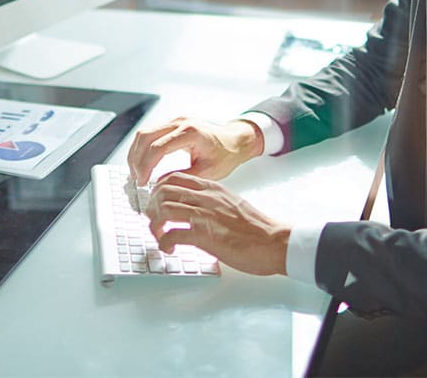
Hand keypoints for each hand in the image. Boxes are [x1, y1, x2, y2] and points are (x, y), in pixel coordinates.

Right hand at [127, 116, 262, 185]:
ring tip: (136, 173)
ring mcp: (174, 120)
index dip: (146, 166)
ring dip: (136, 153)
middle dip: (136, 160)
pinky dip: (142, 148)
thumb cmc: (225, 154)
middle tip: (136, 180)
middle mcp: (179, 122)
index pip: (157, 148)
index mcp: (189, 133)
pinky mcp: (172, 124)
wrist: (235, 140)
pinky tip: (141, 163)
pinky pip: (149, 133)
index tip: (142, 182)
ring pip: (143, 133)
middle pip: (145, 137)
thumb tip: (159, 185)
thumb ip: (182, 177)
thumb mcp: (207, 172)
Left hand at [145, 172, 289, 274]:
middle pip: (163, 191)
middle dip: (152, 207)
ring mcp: (205, 215)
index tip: (156, 203)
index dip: (158, 190)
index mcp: (212, 188)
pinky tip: (170, 248)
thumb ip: (212, 203)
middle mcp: (206, 197)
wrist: (275, 241)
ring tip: (160, 236)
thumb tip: (195, 211)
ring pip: (163, 210)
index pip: (174, 178)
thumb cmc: (257, 228)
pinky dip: (164, 242)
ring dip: (155, 225)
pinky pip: (172, 234)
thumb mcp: (232, 204)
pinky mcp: (205, 235)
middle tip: (154, 221)